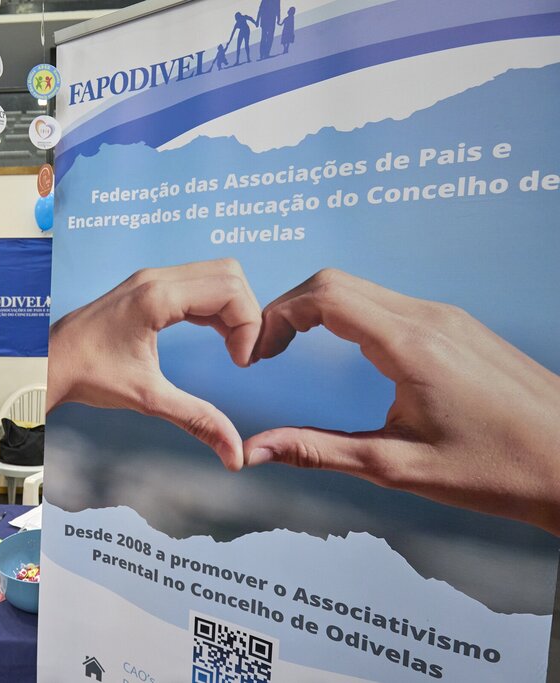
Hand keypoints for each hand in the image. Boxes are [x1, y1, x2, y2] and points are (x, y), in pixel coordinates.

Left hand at [47, 259, 261, 468]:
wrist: (48, 363)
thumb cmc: (88, 375)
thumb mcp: (148, 398)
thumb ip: (196, 420)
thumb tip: (234, 455)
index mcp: (157, 297)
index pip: (230, 290)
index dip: (248, 325)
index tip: (241, 363)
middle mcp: (156, 278)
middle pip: (229, 274)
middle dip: (247, 313)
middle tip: (242, 354)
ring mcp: (151, 279)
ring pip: (216, 275)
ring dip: (233, 309)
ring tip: (233, 349)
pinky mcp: (148, 287)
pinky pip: (198, 283)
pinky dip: (216, 306)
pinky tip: (217, 337)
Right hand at [244, 269, 559, 533]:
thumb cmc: (499, 471)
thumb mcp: (396, 467)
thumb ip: (318, 451)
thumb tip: (255, 451)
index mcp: (412, 345)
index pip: (325, 296)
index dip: (278, 315)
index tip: (258, 351)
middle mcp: (430, 318)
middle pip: (338, 283)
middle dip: (290, 309)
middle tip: (267, 349)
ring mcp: (449, 319)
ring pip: (364, 290)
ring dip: (320, 310)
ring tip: (295, 349)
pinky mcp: (460, 329)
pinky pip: (392, 304)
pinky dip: (352, 316)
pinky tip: (346, 354)